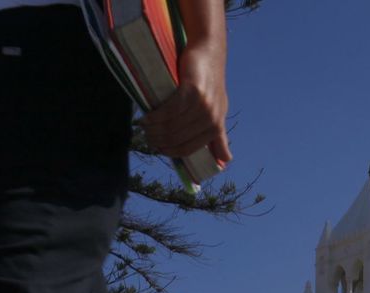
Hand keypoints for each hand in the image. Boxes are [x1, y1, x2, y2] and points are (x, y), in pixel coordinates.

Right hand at [140, 41, 231, 163]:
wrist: (209, 51)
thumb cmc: (210, 83)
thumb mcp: (218, 111)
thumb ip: (219, 137)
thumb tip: (225, 162)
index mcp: (216, 127)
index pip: (187, 149)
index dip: (169, 151)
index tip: (156, 147)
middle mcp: (211, 118)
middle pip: (177, 138)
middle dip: (158, 140)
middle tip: (146, 135)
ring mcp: (203, 105)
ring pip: (171, 126)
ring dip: (153, 129)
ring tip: (144, 126)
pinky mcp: (192, 91)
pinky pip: (170, 111)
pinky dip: (155, 116)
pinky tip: (147, 116)